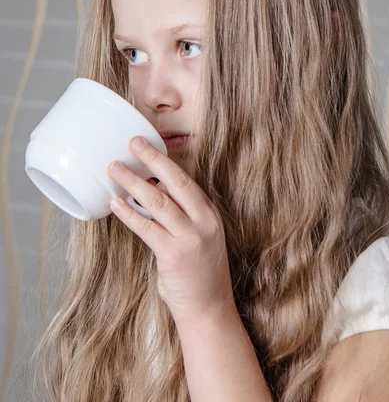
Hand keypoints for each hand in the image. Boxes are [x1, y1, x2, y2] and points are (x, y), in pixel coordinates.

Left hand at [107, 136, 235, 325]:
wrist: (209, 310)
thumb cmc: (199, 274)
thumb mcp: (198, 238)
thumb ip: (180, 216)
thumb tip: (149, 194)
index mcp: (209, 214)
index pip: (186, 180)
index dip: (164, 161)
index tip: (147, 146)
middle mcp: (203, 221)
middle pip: (175, 181)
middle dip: (151, 159)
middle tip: (132, 144)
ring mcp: (190, 237)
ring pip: (157, 201)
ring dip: (133, 182)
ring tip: (115, 169)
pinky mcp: (174, 254)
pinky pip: (146, 227)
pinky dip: (128, 212)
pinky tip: (115, 202)